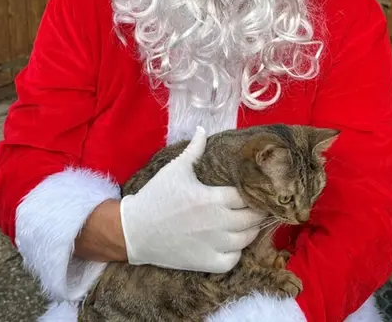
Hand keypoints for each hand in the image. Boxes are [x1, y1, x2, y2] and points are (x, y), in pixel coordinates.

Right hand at [120, 126, 264, 273]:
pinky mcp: (206, 263)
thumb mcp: (175, 169)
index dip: (253, 191)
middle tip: (255, 205)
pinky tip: (231, 243)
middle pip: (253, 217)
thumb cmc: (156, 197)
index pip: (247, 195)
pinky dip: (236, 252)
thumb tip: (203, 128)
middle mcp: (218, 222)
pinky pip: (233, 260)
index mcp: (213, 198)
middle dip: (257, 210)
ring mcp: (213, 245)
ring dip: (250, 230)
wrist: (134, 230)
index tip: (254, 188)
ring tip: (246, 222)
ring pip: (247, 239)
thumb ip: (194, 149)